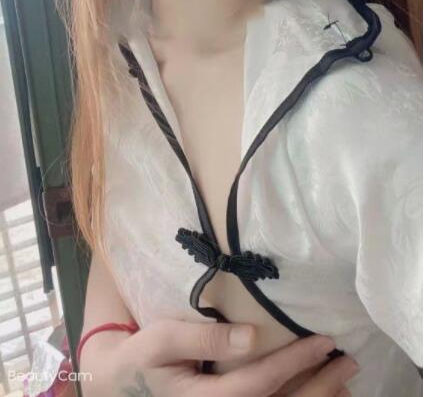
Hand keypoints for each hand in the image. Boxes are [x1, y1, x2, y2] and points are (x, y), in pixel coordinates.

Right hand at [84, 318, 358, 395]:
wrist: (118, 388)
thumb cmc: (141, 357)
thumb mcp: (163, 339)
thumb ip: (204, 338)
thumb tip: (252, 335)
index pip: (260, 383)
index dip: (295, 363)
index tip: (324, 342)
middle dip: (319, 388)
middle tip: (349, 363)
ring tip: (345, 383)